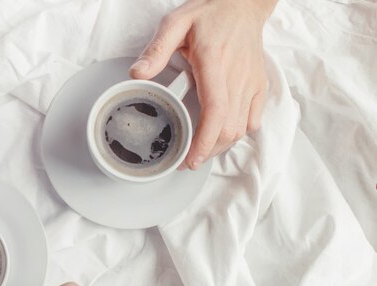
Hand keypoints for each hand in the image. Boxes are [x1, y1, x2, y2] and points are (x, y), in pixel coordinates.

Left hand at [130, 0, 276, 169]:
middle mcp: (237, 77)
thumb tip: (137, 74)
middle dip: (208, 150)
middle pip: (228, 129)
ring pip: (242, 128)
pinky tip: (222, 132)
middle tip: (187, 159)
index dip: (204, 141)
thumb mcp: (176, 22)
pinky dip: (239, 132)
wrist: (244, 3)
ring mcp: (251, 83)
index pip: (215, 112)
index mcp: (215, 64)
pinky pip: (254, 119)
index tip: (191, 159)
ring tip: (201, 150)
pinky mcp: (260, 85)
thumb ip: (157, 49)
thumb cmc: (210, 12)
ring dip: (221, 145)